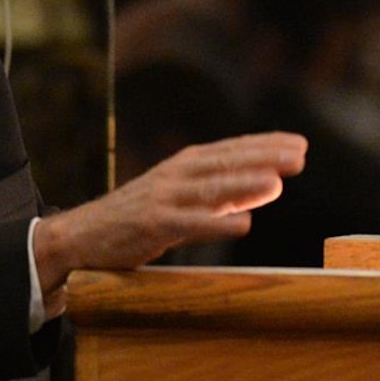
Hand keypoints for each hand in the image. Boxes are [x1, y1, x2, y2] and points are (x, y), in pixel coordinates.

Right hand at [31, 132, 306, 315]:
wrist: (80, 236)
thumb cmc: (138, 218)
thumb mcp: (183, 198)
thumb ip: (223, 193)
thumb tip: (269, 185)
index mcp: (184, 166)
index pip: (230, 150)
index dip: (264, 146)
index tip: (298, 144)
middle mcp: (175, 176)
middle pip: (224, 163)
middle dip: (262, 158)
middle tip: (299, 156)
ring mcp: (162, 199)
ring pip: (208, 189)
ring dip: (243, 185)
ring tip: (277, 184)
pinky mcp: (150, 225)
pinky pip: (187, 223)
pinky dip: (215, 223)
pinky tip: (243, 224)